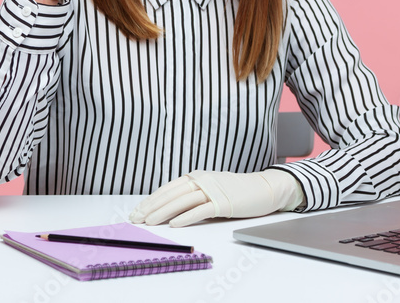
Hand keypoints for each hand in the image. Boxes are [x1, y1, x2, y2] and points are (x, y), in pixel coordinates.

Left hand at [129, 170, 304, 227]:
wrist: (263, 188)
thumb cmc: (236, 191)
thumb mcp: (210, 188)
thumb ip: (192, 193)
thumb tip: (169, 207)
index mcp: (197, 176)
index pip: (168, 188)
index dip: (151, 200)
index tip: (137, 211)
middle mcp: (202, 180)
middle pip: (171, 194)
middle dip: (151, 207)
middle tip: (136, 218)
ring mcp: (213, 190)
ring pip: (182, 201)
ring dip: (163, 212)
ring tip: (149, 222)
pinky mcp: (223, 202)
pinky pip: (201, 210)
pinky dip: (186, 217)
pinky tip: (175, 224)